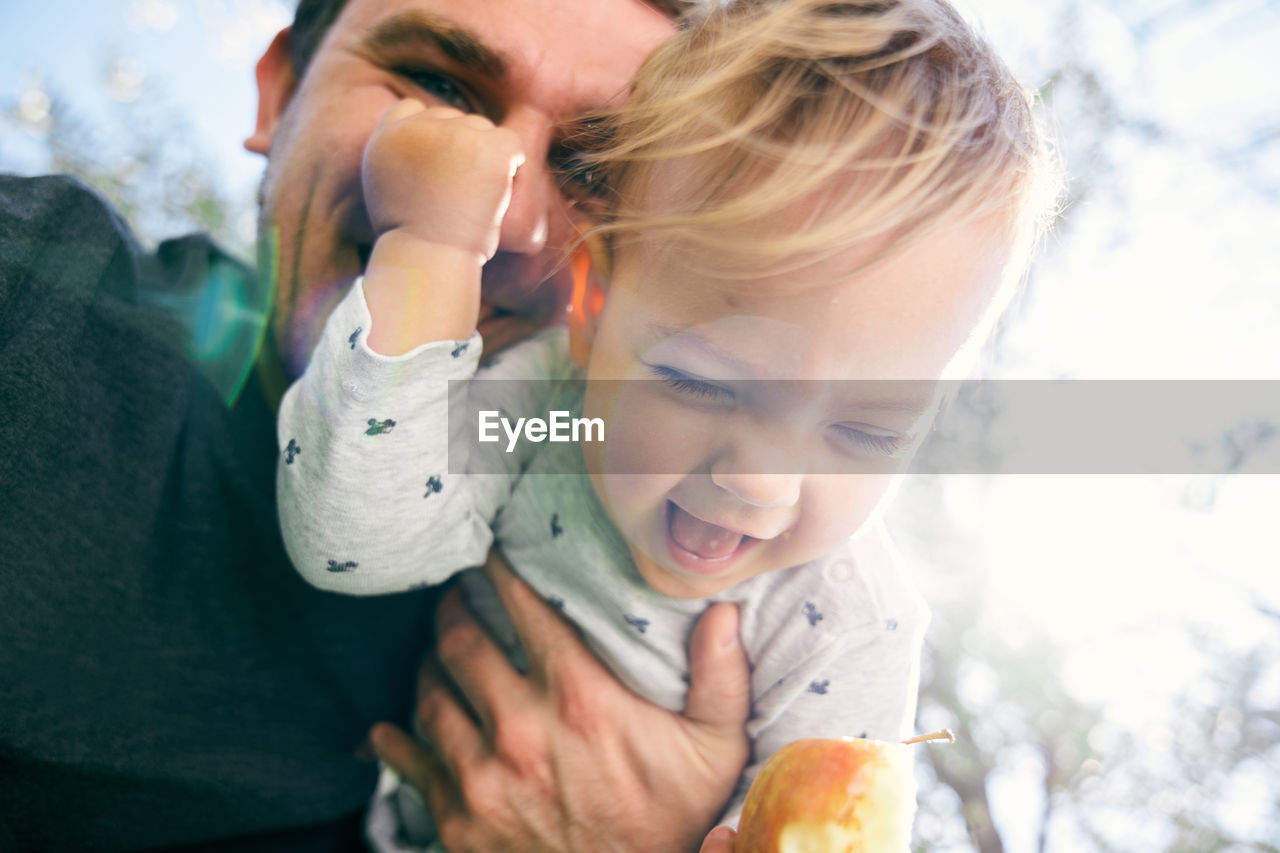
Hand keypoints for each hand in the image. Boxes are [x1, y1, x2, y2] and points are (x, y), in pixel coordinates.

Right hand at [362, 99, 523, 262]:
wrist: (429, 259)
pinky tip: (497, 195)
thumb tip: (432, 149)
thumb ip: (403, 161)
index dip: (431, 137)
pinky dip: (512, 167)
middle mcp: (415, 127)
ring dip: (485, 158)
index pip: (411, 110)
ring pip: (481, 129)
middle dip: (460, 149)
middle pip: (451, 118)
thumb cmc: (414, 242)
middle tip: (457, 195)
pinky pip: (511, 144)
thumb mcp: (390, 195)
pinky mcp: (486, 146)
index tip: (438, 170)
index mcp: (385, 138)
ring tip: (473, 200)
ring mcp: (452, 133)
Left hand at [370, 550, 751, 851]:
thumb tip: (724, 613)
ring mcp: (480, 774)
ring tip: (436, 654)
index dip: (499, 572)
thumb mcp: (715, 752)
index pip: (521, 609)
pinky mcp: (455, 817)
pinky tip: (385, 728)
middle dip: (452, 609)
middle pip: (460, 643)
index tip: (489, 554)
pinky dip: (391, 740)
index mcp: (578, 697)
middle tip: (454, 597)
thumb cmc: (670, 824)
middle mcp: (519, 728)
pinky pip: (407, 762)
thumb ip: (722, 678)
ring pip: (428, 694)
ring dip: (428, 665)